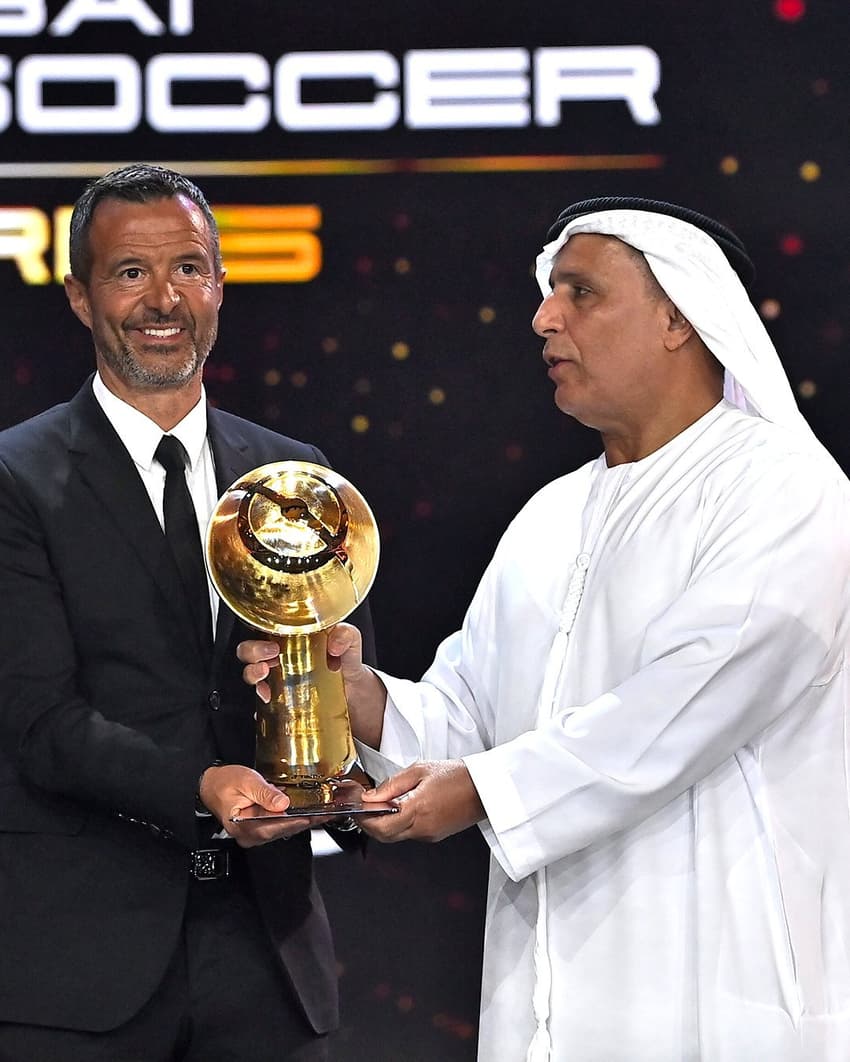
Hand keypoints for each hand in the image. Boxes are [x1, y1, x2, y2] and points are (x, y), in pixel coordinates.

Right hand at [198, 763, 321, 845]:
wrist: (210, 785)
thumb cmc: (224, 783)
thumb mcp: (246, 781)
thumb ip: (265, 793)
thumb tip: (282, 802)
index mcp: (244, 826)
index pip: (277, 826)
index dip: (298, 820)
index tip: (315, 816)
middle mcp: (250, 835)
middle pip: (283, 829)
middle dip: (305, 820)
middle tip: (326, 813)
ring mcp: (254, 834)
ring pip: (282, 828)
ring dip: (300, 819)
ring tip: (320, 812)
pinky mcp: (258, 828)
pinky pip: (278, 824)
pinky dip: (291, 817)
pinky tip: (304, 811)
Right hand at [237, 624, 386, 747]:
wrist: (355, 692)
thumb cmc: (346, 660)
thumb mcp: (351, 643)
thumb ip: (347, 636)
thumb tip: (335, 643)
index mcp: (291, 636)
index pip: (263, 628)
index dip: (260, 633)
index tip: (273, 645)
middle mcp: (279, 656)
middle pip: (249, 651)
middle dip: (251, 654)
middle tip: (267, 661)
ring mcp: (278, 679)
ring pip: (251, 674)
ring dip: (252, 677)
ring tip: (265, 684)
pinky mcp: (280, 700)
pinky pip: (261, 704)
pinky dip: (259, 707)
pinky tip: (269, 708)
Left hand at [358, 760, 484, 843]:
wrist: (485, 787)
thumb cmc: (458, 775)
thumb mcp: (420, 770)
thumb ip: (392, 784)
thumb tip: (371, 797)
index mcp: (417, 809)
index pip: (380, 825)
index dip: (363, 819)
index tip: (356, 808)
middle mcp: (423, 827)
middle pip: (384, 835)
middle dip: (369, 824)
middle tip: (362, 810)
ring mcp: (430, 834)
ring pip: (396, 836)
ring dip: (384, 824)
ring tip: (381, 805)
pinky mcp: (435, 835)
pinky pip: (410, 833)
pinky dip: (399, 824)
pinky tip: (400, 809)